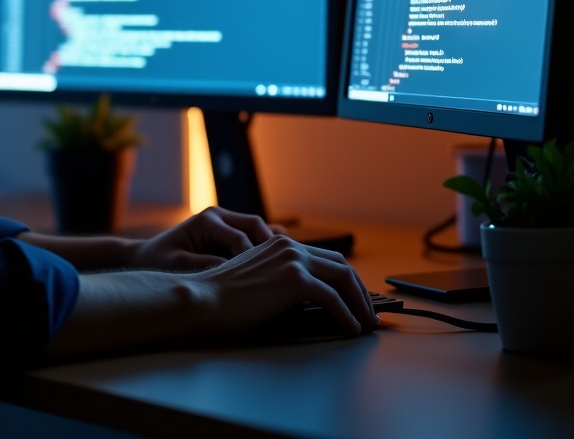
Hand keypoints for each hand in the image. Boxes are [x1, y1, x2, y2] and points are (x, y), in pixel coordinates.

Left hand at [124, 205, 275, 270]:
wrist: (146, 255)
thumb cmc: (159, 261)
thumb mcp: (178, 265)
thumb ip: (204, 266)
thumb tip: (233, 271)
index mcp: (206, 220)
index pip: (240, 237)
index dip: (253, 259)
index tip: (263, 280)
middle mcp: (217, 215)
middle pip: (255, 225)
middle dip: (269, 247)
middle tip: (284, 270)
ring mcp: (223, 220)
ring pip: (257, 228)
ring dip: (269, 246)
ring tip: (285, 268)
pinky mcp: (226, 230)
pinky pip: (250, 235)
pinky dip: (263, 247)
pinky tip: (278, 263)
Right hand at [194, 233, 377, 337]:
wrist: (205, 299)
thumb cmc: (225, 297)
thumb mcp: (260, 281)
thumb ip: (283, 281)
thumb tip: (313, 301)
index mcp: (280, 243)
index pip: (326, 258)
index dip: (347, 280)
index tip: (357, 300)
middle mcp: (289, 245)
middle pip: (341, 265)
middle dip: (360, 291)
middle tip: (369, 313)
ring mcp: (292, 260)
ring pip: (342, 278)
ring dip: (359, 303)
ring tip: (366, 323)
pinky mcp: (293, 280)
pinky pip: (332, 299)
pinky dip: (347, 315)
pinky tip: (352, 328)